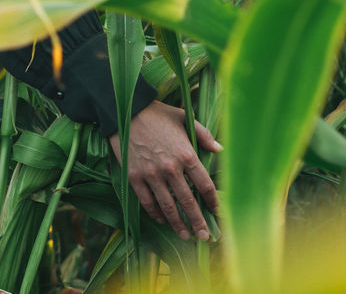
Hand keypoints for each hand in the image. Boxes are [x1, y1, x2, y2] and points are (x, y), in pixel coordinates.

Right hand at [108, 100, 221, 241]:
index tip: (218, 212)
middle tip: (205, 237)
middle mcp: (171, 168)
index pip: (205, 186)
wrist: (124, 110)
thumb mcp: (184, 117)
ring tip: (186, 236)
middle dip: (199, 222)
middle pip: (189, 202)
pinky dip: (155, 213)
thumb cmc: (157, 113)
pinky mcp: (134, 177)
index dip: (214, 202)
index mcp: (186, 154)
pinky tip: (162, 220)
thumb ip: (204, 135)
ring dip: (178, 224)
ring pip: (168, 206)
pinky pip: (147, 201)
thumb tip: (220, 149)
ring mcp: (151, 174)